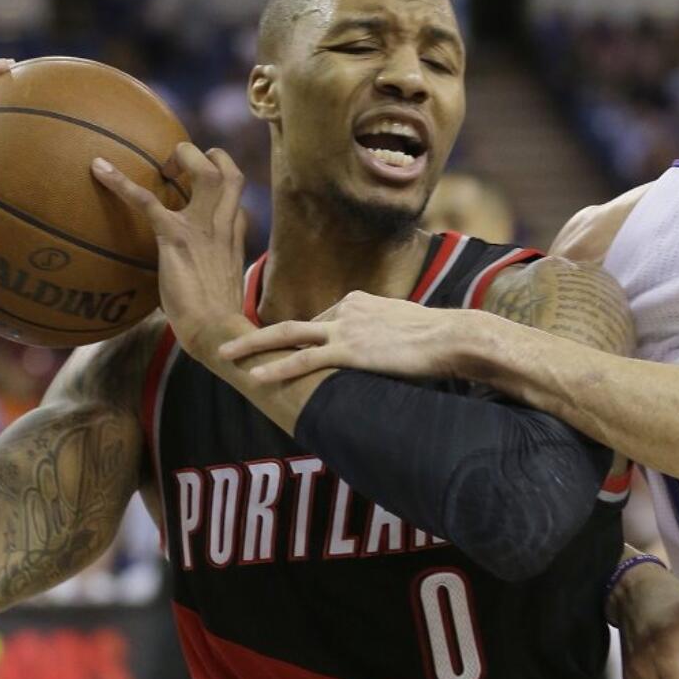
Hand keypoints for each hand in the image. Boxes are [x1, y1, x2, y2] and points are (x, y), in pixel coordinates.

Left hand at [91, 143, 246, 359]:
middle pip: (228, 172)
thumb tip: (188, 278)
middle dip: (207, 156)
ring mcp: (202, 228)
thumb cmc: (215, 320)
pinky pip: (147, 201)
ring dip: (183, 157)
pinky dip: (120, 182)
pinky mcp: (177, 237)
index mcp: (234, 235)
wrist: (216, 330)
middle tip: (179, 164)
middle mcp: (223, 224)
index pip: (234, 195)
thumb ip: (209, 268)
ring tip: (161, 163)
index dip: (219, 179)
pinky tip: (98, 168)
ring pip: (204, 172)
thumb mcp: (219, 285)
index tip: (199, 180)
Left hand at [217, 290, 466, 381]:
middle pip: (291, 324)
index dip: (299, 343)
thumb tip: (384, 351)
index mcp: (358, 302)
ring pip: (288, 336)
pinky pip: (306, 359)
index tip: (281, 357)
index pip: (319, 323)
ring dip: (252, 347)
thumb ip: (383, 335)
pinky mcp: (351, 350)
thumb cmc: (439, 338)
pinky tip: (256, 377)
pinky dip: (278, 368)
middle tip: (227, 344)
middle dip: (256, 336)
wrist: (453, 336)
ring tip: (225, 356)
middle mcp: (346, 310)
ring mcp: (346, 328)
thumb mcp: (404, 328)